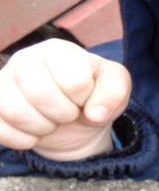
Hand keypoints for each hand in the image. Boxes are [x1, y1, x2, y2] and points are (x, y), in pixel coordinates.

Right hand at [0, 39, 130, 160]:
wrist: (72, 120)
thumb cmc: (93, 95)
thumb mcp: (115, 87)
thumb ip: (115, 92)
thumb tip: (96, 114)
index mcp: (58, 50)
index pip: (73, 79)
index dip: (84, 98)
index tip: (85, 98)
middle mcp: (24, 60)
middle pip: (39, 93)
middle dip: (63, 114)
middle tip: (69, 114)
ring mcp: (3, 82)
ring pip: (14, 111)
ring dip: (42, 128)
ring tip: (52, 122)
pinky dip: (22, 140)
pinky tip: (34, 134)